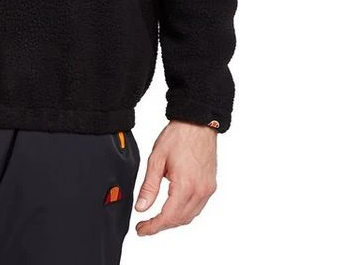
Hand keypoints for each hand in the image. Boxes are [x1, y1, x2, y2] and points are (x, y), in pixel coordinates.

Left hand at [133, 120, 217, 234]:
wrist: (197, 122)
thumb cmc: (178, 136)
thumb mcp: (156, 159)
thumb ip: (149, 186)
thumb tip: (141, 207)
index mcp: (185, 185)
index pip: (168, 217)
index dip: (153, 227)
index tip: (141, 230)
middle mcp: (200, 191)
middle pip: (179, 220)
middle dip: (161, 225)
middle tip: (145, 225)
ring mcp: (208, 189)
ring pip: (190, 216)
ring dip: (173, 220)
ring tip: (157, 218)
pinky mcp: (211, 186)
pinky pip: (198, 207)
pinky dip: (184, 212)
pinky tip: (173, 207)